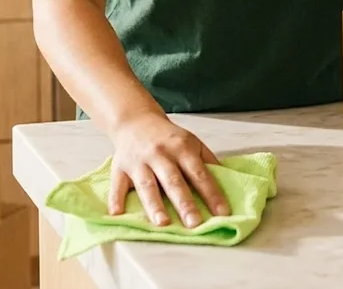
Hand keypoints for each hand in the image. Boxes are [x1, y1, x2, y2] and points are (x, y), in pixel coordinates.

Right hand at [108, 112, 231, 227]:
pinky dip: (116, 199)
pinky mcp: (120, 167)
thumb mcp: (192, 142)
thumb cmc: (167, 137)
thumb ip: (208, 161)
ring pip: (147, 185)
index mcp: (182, 148)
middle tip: (195, 223)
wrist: (136, 120)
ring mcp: (139, 161)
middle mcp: (160, 154)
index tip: (222, 213)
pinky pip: (118, 184)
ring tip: (162, 223)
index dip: (212, 193)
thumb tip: (226, 181)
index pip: (199, 173)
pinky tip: (117, 214)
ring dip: (154, 205)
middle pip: (174, 181)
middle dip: (185, 203)